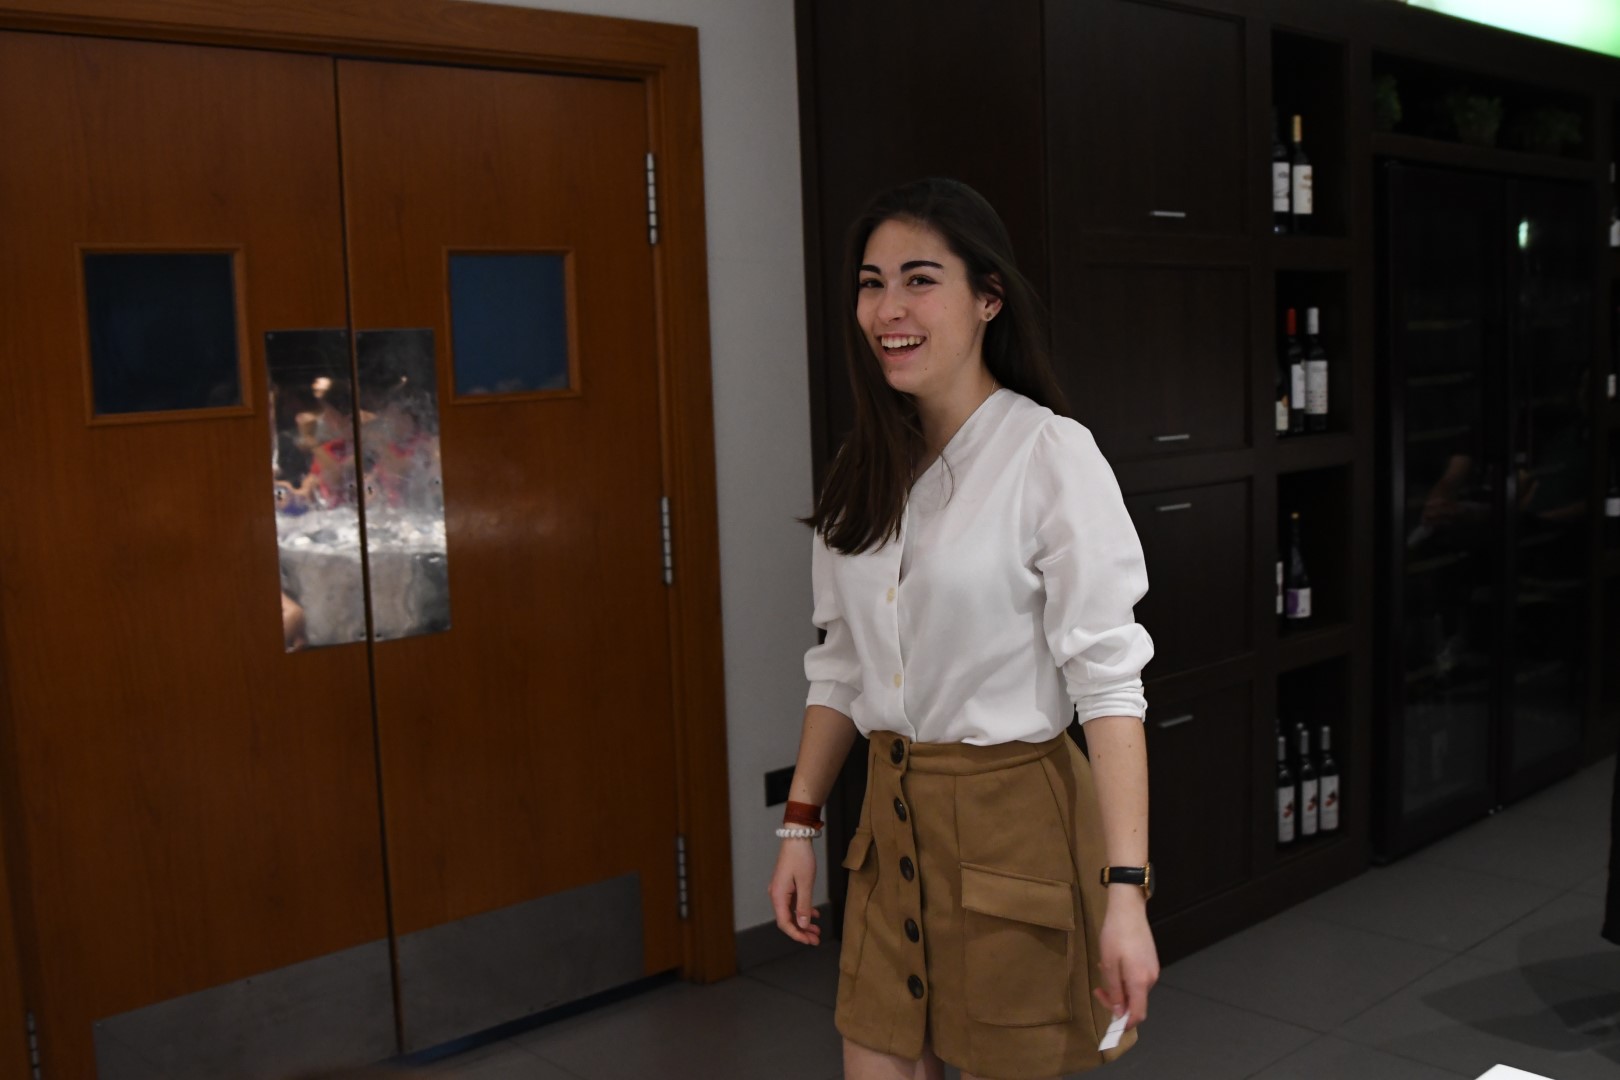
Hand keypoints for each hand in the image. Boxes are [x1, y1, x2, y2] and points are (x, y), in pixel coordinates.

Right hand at [767, 838, 820, 944]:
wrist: (796, 837)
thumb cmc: (800, 858)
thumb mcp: (805, 883)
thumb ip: (804, 905)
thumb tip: (802, 925)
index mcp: (778, 895)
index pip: (784, 923)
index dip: (796, 935)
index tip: (809, 941)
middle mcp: (776, 894)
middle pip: (787, 920)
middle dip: (801, 931)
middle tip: (815, 940)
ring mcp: (781, 890)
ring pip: (791, 913)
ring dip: (803, 922)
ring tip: (817, 930)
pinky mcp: (786, 885)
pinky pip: (793, 903)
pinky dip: (803, 910)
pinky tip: (814, 915)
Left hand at [1092, 889, 1158, 1028]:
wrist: (1128, 909)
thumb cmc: (1115, 935)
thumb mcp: (1109, 964)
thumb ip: (1114, 991)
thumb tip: (1119, 1012)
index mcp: (1141, 981)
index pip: (1138, 1014)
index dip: (1125, 1023)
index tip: (1111, 1024)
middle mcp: (1151, 978)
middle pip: (1135, 1002)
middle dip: (1116, 1000)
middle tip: (1098, 989)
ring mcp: (1152, 969)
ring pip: (1134, 989)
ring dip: (1118, 987)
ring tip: (1104, 969)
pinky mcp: (1150, 960)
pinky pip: (1137, 978)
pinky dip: (1124, 977)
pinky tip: (1113, 963)